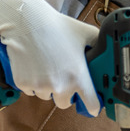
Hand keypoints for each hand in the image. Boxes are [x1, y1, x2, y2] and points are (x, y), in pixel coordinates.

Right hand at [0, 0, 101, 114]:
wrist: (27, 23)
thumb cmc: (57, 26)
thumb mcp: (85, 33)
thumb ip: (98, 44)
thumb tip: (106, 49)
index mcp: (78, 76)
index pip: (91, 104)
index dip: (93, 106)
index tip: (92, 107)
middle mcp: (60, 86)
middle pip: (65, 103)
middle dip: (65, 94)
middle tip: (63, 78)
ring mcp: (40, 86)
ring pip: (46, 96)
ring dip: (48, 88)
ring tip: (47, 67)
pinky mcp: (23, 84)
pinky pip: (31, 90)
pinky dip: (33, 83)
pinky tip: (34, 66)